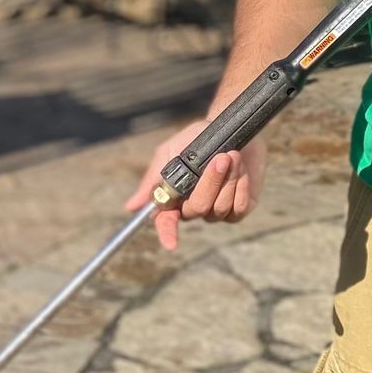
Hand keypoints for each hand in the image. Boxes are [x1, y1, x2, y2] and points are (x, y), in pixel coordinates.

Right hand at [124, 120, 266, 250]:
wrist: (231, 128)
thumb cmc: (197, 139)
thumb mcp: (170, 152)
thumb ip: (154, 179)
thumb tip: (131, 207)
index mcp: (174, 198)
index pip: (166, 222)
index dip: (167, 233)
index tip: (171, 243)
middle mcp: (194, 208)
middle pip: (197, 209)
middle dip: (209, 183)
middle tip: (220, 159)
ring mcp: (218, 210)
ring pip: (219, 208)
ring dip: (228, 179)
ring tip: (231, 155)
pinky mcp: (240, 207)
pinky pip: (239, 208)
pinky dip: (240, 187)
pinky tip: (240, 169)